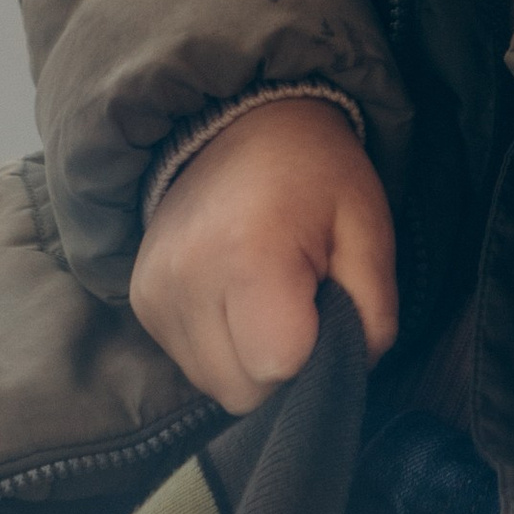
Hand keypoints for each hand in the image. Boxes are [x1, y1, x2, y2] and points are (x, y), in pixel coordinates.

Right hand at [128, 94, 397, 411]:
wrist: (240, 121)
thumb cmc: (318, 176)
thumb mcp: (369, 233)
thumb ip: (372, 320)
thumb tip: (342, 378)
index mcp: (249, 255)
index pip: (279, 367)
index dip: (316, 354)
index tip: (324, 309)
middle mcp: (186, 277)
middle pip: (244, 391)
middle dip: (282, 366)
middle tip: (299, 305)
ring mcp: (154, 290)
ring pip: (215, 386)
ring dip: (248, 361)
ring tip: (266, 299)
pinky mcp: (140, 298)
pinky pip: (190, 364)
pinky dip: (220, 348)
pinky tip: (235, 299)